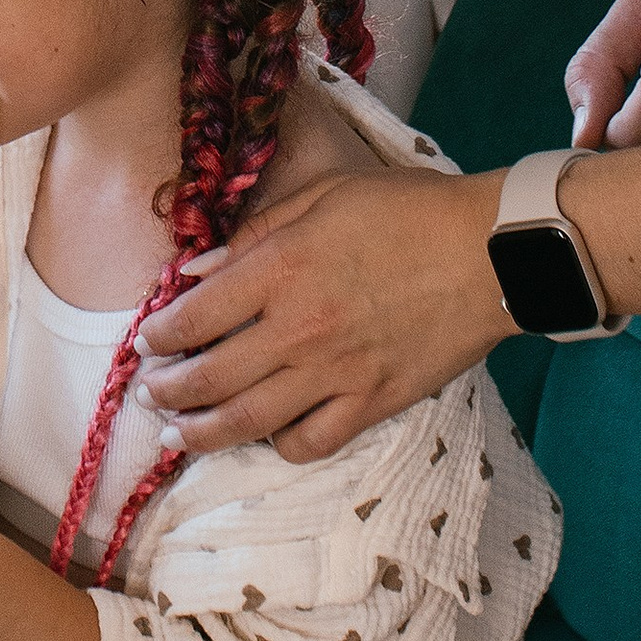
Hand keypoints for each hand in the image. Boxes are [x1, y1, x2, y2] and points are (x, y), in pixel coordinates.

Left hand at [134, 167, 503, 462]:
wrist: (491, 252)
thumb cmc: (409, 210)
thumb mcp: (324, 195)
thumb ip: (254, 234)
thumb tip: (196, 272)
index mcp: (281, 269)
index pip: (194, 316)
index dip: (160, 334)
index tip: (148, 340)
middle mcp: (298, 328)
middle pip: (209, 378)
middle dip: (167, 392)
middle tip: (151, 394)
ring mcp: (335, 373)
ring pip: (247, 421)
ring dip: (201, 433)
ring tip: (178, 435)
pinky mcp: (372, 403)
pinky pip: (310, 442)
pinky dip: (278, 446)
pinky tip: (265, 435)